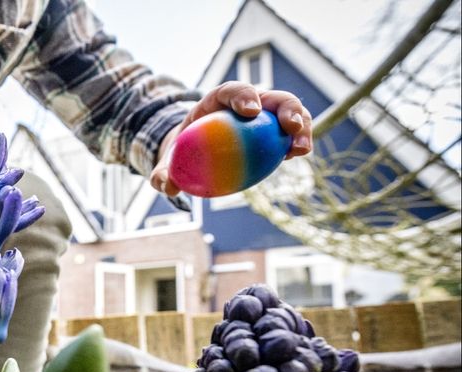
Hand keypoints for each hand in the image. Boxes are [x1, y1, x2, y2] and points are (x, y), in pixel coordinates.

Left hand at [150, 81, 312, 195]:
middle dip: (284, 106)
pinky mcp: (273, 130)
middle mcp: (245, 103)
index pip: (231, 91)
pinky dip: (295, 140)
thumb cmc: (182, 152)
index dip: (243, 95)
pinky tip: (297, 155)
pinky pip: (289, 132)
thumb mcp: (169, 162)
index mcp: (216, 102)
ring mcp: (263, 115)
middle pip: (270, 96)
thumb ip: (164, 172)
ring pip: (288, 112)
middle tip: (289, 126)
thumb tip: (169, 186)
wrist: (194, 151)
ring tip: (301, 147)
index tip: (251, 111)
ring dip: (301, 125)